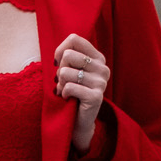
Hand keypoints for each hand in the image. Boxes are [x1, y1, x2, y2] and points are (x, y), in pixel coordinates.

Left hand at [55, 32, 110, 152]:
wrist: (79, 121)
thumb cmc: (72, 92)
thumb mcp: (72, 70)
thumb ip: (68, 56)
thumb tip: (59, 54)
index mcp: (98, 58)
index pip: (74, 39)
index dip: (60, 49)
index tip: (58, 62)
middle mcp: (102, 68)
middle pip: (68, 55)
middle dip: (60, 70)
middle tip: (64, 82)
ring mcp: (101, 82)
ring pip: (65, 72)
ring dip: (60, 84)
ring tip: (65, 91)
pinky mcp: (96, 97)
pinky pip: (69, 87)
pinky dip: (63, 93)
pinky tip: (68, 98)